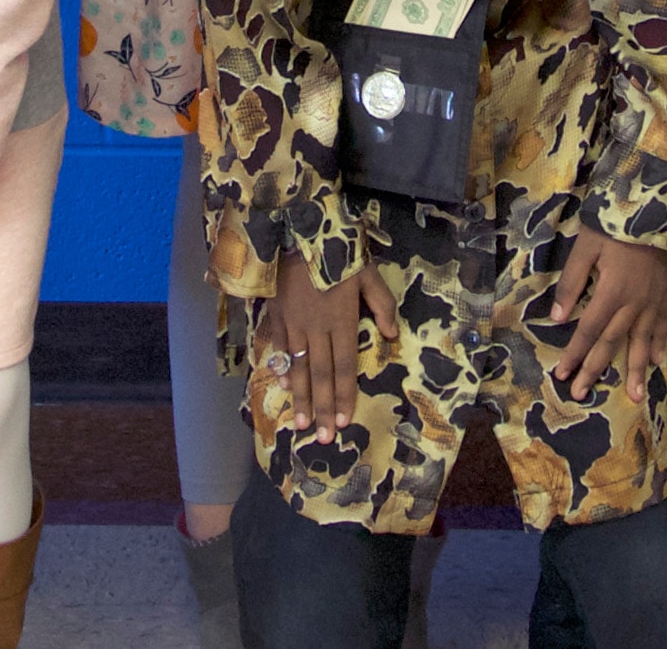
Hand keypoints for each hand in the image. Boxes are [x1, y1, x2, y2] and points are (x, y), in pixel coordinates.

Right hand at [257, 256, 397, 442]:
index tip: (343, 422)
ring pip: (299, 367)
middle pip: (322, 375)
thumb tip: (390, 335)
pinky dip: (283, 370)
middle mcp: (317, 328)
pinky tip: (285, 389)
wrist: (297, 228)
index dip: (345, 396)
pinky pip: (280, 348)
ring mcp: (294, 323)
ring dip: (301, 398)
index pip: (345, 367)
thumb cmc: (338, 250)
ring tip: (302, 424)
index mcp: (342, 320)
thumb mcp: (368, 273)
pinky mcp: (277, 314)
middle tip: (321, 438)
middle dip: (322, 409)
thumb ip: (382, 305)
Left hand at [548, 230, 666, 399]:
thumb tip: (556, 317)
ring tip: (635, 396)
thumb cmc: (614, 224)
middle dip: (595, 370)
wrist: (655, 206)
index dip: (574, 355)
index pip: (588, 332)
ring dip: (636, 371)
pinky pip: (662, 325)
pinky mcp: (666, 293)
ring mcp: (654, 301)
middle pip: (612, 343)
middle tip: (583, 394)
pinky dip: (658, 345)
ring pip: (642, 342)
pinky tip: (656, 362)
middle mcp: (634, 304)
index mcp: (611, 293)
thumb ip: (572, 284)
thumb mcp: (585, 248)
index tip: (562, 375)